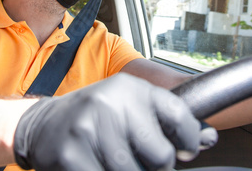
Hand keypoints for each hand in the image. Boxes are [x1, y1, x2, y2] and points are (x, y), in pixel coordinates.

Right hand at [13, 73, 217, 170]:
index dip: (189, 140)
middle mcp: (111, 102)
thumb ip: (168, 122)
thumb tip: (209, 138)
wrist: (42, 124)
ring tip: (113, 162)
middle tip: (139, 160)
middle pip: (161, 156)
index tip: (184, 150)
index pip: (179, 115)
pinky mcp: (72, 155)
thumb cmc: (94, 117)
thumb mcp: (129, 108)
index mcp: (130, 88)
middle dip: (157, 167)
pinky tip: (97, 166)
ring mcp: (89, 128)